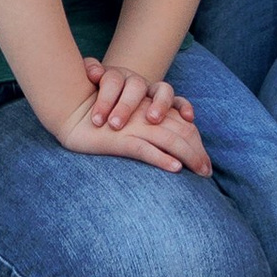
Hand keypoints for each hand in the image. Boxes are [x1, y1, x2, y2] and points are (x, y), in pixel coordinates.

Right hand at [58, 90, 211, 175]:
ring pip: (168, 138)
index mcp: (148, 104)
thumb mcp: (125, 116)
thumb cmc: (96, 115)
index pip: (180, 119)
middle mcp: (145, 112)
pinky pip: (144, 149)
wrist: (69, 110)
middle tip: (207, 172)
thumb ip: (143, 120)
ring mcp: (134, 125)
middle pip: (181, 130)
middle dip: (197, 151)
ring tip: (199, 172)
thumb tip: (164, 143)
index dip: (195, 137)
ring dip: (188, 155)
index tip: (204, 159)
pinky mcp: (119, 138)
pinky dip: (161, 159)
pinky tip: (175, 168)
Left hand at [82, 57, 194, 132]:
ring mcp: (153, 91)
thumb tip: (92, 71)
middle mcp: (137, 81)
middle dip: (126, 106)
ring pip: (162, 90)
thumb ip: (91, 72)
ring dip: (159, 104)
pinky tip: (188, 118)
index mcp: (116, 76)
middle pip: (136, 86)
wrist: (112, 100)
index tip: (96, 120)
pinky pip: (180, 102)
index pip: (112, 81)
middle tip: (115, 124)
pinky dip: (185, 107)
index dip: (105, 99)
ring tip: (152, 119)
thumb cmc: (96, 100)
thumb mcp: (89, 89)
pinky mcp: (168, 103)